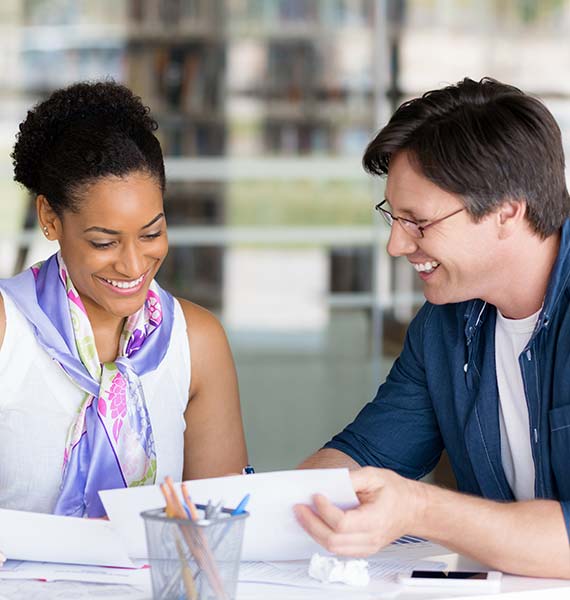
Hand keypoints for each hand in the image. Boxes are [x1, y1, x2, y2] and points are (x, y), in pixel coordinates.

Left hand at [294, 467, 425, 556]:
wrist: (413, 509)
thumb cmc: (397, 492)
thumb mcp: (375, 475)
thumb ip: (352, 478)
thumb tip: (330, 481)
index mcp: (375, 520)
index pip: (342, 523)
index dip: (325, 510)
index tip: (315, 496)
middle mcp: (370, 538)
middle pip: (333, 540)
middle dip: (311, 523)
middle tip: (299, 508)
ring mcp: (366, 547)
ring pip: (332, 548)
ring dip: (314, 532)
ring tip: (302, 515)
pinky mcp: (362, 549)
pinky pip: (338, 549)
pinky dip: (323, 537)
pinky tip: (315, 523)